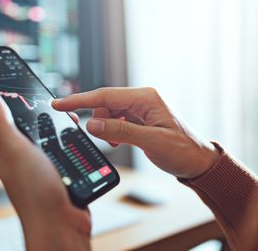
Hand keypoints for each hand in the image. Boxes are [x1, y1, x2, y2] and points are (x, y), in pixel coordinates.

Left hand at [0, 88, 90, 250]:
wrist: (62, 227)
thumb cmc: (35, 194)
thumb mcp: (16, 149)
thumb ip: (2, 121)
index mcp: (9, 154)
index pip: (13, 123)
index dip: (24, 107)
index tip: (36, 96)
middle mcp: (25, 162)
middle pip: (37, 131)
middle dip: (50, 121)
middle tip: (63, 115)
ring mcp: (44, 170)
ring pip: (55, 142)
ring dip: (65, 134)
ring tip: (74, 128)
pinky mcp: (61, 177)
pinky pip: (68, 156)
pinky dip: (75, 149)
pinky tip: (80, 146)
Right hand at [52, 87, 218, 178]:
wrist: (198, 162)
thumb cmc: (182, 151)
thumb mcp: (151, 142)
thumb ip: (120, 131)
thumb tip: (92, 124)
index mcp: (146, 98)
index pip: (105, 95)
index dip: (80, 100)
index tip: (59, 104)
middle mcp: (142, 99)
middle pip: (105, 103)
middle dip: (97, 120)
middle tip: (97, 137)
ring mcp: (140, 109)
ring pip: (109, 113)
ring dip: (106, 128)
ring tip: (115, 143)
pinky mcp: (139, 119)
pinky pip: (116, 121)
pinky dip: (111, 131)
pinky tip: (118, 141)